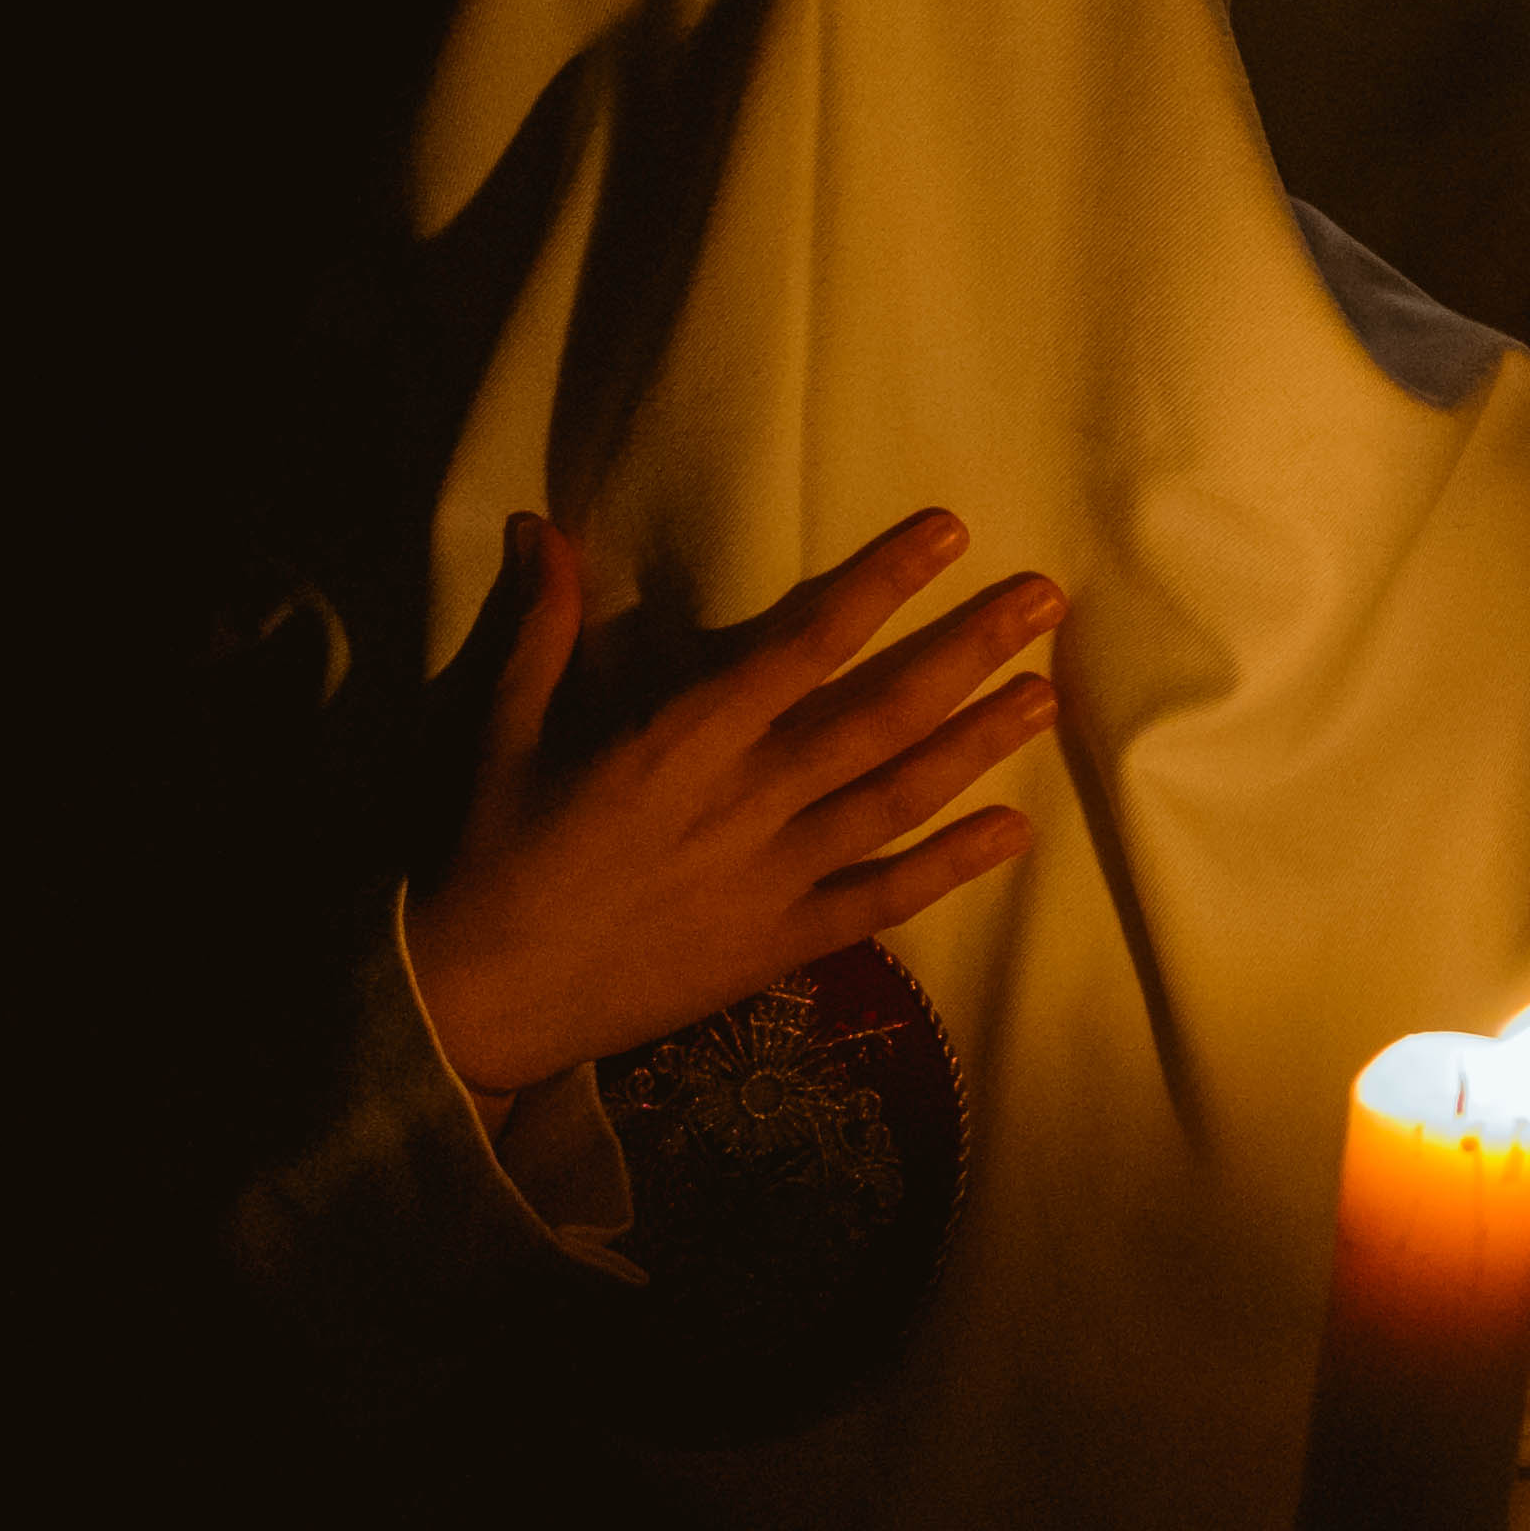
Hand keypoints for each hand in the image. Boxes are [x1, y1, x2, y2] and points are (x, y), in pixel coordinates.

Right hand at [410, 508, 1062, 1096]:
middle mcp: (742, 802)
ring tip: (1047, 694)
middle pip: (879, 713)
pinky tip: (1013, 831)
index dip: (880, 584)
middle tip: (1043, 601)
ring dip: (978, 743)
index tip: (947, 533)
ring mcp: (770, 877)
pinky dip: (950, 866)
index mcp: (679, 740)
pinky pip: (882, 900)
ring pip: (896, 798)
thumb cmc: (491, 858)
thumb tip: (542, 527)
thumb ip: (543, 629)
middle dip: (967, 650)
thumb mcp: (505, 733)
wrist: (482, 1003)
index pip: (803, 644)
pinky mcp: (780, 944)